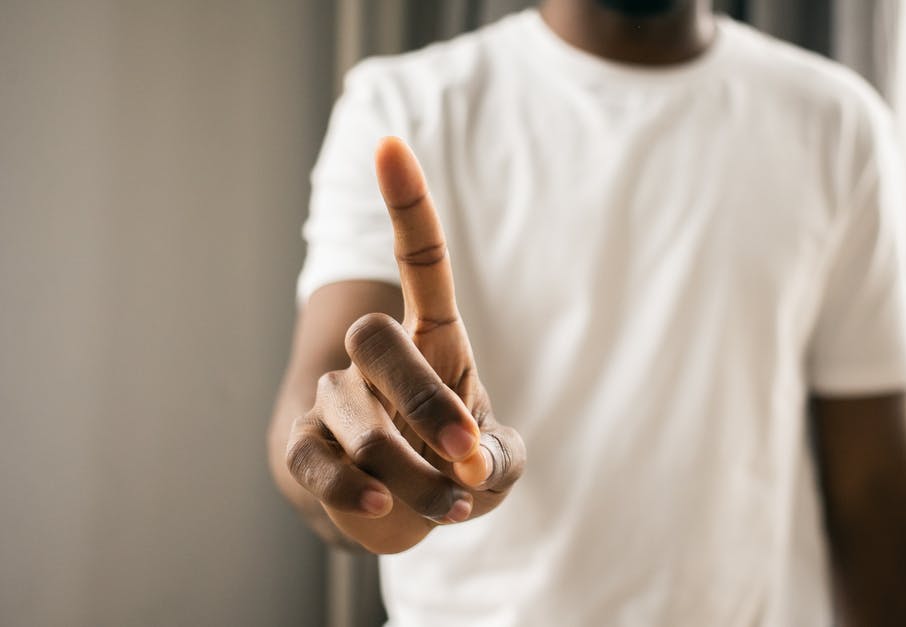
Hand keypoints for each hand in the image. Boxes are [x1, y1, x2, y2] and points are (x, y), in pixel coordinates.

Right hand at [285, 137, 525, 553]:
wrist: (399, 511)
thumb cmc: (454, 468)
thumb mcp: (495, 464)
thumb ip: (496, 461)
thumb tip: (466, 466)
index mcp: (434, 342)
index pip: (419, 263)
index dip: (407, 207)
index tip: (390, 145)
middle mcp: (377, 357)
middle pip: (377, 339)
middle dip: (424, 403)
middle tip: (466, 457)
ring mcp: (335, 398)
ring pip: (356, 417)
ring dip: (409, 472)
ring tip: (449, 508)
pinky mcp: (303, 446)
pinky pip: (315, 460)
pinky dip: (352, 488)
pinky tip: (384, 507)